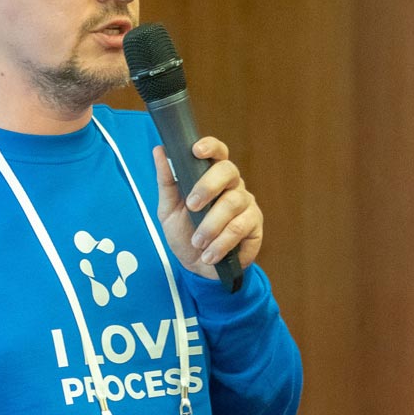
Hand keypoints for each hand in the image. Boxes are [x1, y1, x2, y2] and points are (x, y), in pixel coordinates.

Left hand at [153, 141, 263, 278]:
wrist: (198, 268)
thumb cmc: (185, 234)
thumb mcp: (169, 209)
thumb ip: (166, 181)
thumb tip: (159, 150)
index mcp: (212, 176)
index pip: (217, 152)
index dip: (210, 146)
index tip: (196, 150)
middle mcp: (232, 185)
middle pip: (228, 171)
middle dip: (207, 186)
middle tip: (192, 206)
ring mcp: (246, 203)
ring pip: (232, 203)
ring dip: (210, 225)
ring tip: (197, 242)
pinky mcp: (254, 224)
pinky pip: (240, 227)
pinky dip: (220, 243)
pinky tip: (209, 254)